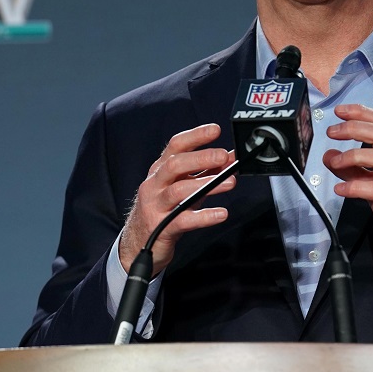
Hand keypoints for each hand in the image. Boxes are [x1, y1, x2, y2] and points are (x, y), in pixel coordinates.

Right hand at [119, 124, 235, 274]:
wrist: (140, 241)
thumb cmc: (166, 208)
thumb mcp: (186, 185)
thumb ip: (207, 171)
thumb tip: (231, 156)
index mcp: (161, 170)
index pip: (176, 146)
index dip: (195, 136)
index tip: (215, 130)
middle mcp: (155, 184)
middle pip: (174, 165)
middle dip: (200, 158)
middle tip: (223, 156)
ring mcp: (156, 206)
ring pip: (178, 191)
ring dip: (206, 184)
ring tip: (230, 182)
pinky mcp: (161, 228)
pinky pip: (183, 220)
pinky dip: (204, 217)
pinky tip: (221, 214)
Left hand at [322, 104, 372, 268]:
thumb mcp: (372, 186)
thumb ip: (351, 170)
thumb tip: (329, 155)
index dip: (362, 113)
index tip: (341, 111)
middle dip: (355, 128)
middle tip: (333, 132)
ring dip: (355, 155)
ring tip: (335, 161)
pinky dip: (357, 188)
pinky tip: (341, 189)